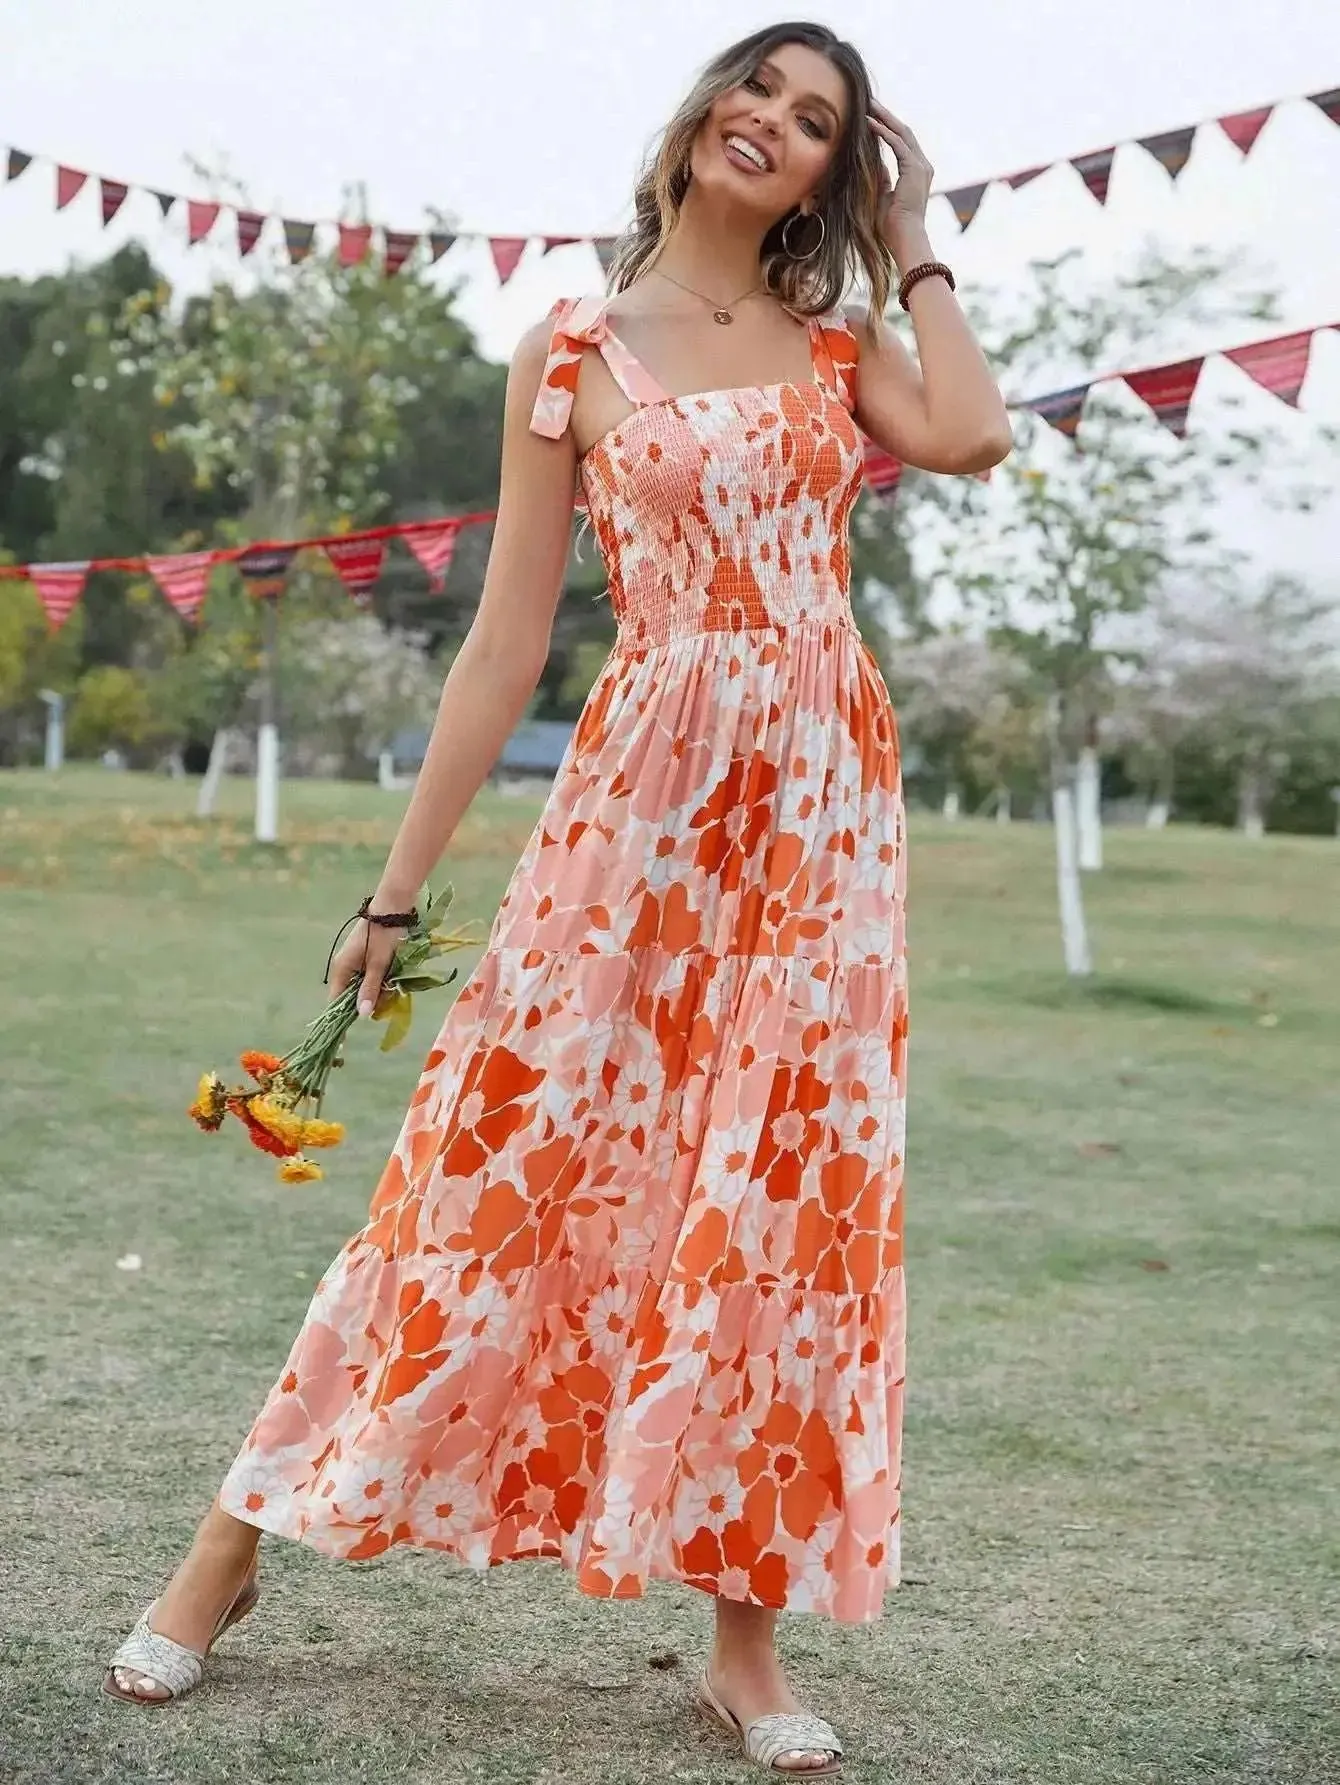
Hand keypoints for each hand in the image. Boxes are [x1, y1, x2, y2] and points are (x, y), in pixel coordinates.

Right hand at [327, 917, 408, 1016]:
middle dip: (369, 1001)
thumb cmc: (384, 935)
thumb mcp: (380, 964)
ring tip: (393, 982)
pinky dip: (381, 980)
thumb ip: (370, 989)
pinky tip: (393, 975)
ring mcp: (355, 962)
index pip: (335, 1002)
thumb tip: (362, 1015)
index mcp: (342, 969)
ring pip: (363, 987)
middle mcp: (344, 968)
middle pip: (351, 996)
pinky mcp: (366, 957)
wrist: (393, 907)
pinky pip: (370, 977)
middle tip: (387, 998)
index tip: (347, 1038)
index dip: (342, 1019)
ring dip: (378, 990)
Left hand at [867, 102, 933, 247]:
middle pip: (904, 132)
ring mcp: (921, 166)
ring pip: (902, 133)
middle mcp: (923, 166)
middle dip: (887, 117)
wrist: (905, 238)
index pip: (902, 143)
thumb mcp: (883, 196)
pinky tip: (869, 123)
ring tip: (869, 106)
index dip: (888, 128)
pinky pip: (897, 144)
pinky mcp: (914, 168)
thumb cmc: (892, 226)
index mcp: (917, 172)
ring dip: (885, 118)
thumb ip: (881, 179)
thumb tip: (874, 165)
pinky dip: (883, 132)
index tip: (873, 118)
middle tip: (870, 103)